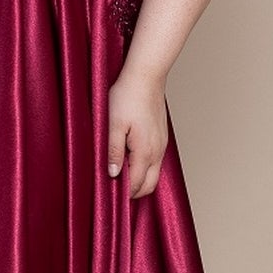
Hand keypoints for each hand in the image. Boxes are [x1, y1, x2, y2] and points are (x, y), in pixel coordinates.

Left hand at [106, 65, 168, 198]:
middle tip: (115, 191)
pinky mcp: (162, 137)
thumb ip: (114, 151)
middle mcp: (157, 151)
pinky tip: (131, 161)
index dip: (124, 193)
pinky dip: (145, 168)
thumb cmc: (127, 97)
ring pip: (155, 173)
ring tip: (120, 177)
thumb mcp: (113, 125)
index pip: (137, 184)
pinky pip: (156, 161)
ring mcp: (162, 144)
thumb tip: (114, 174)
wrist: (146, 76)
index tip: (110, 196)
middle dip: (135, 192)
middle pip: (150, 184)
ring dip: (140, 179)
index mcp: (145, 151)